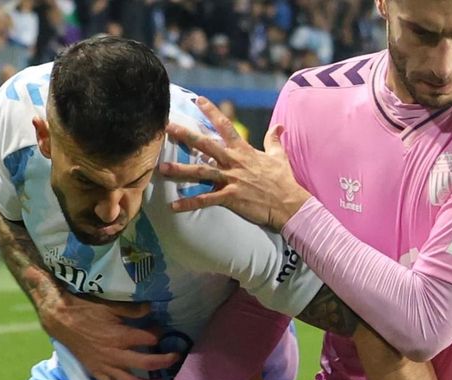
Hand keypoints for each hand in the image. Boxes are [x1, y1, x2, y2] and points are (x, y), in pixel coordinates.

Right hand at [18, 266, 180, 379]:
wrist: (61, 320)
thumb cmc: (85, 310)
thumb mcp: (110, 305)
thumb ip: (132, 309)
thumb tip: (151, 308)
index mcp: (121, 336)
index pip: (149, 338)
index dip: (160, 335)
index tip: (165, 332)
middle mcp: (116, 355)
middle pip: (147, 363)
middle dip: (164, 362)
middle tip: (176, 358)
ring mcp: (106, 367)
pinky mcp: (97, 373)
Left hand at [160, 95, 310, 230]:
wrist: (290, 203)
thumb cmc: (284, 180)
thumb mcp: (279, 156)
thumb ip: (274, 139)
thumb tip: (279, 126)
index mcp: (244, 150)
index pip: (225, 126)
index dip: (211, 112)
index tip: (198, 100)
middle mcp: (234, 162)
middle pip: (206, 145)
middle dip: (185, 135)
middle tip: (167, 127)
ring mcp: (232, 179)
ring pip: (201, 172)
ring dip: (180, 170)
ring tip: (161, 169)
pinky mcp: (231, 197)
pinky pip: (206, 200)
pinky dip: (190, 203)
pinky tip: (174, 206)